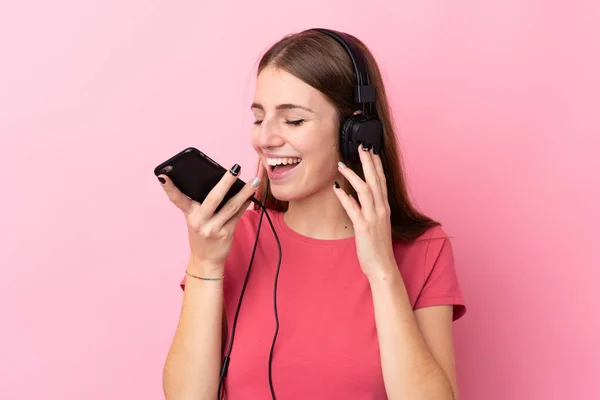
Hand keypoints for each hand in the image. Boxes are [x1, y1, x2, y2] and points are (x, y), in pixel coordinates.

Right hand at [158, 164, 259, 275]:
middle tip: (235, 168)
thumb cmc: (201, 235)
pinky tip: (252, 195)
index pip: (177, 199)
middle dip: (226, 182)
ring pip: (231, 206)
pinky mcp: (226, 234)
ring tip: (254, 181)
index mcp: (189, 215)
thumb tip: (220, 182)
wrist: (206, 261)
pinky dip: (246, 204)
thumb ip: (201, 205)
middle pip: (214, 198)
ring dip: (244, 193)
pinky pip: (238, 215)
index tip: (162, 175)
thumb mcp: (195, 220)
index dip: (169, 187)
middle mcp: (199, 221)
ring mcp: (213, 229)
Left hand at [333, 145, 396, 278]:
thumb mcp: (376, 224)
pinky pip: (354, 209)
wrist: (382, 267)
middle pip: (376, 180)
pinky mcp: (364, 228)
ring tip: (342, 164)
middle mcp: (381, 210)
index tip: (370, 149)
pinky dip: (345, 198)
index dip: (376, 164)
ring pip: (366, 191)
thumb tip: (356, 196)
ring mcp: (373, 218)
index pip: (382, 180)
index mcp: (384, 208)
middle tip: (361, 145)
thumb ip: (369, 209)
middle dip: (368, 162)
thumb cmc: (377, 247)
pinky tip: (336, 189)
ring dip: (354, 176)